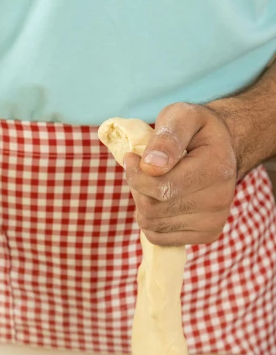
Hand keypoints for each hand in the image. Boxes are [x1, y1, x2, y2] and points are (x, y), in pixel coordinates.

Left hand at [124, 102, 237, 245]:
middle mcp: (219, 199)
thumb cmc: (195, 131)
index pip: (160, 188)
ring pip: (152, 226)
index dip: (135, 175)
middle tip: (143, 172)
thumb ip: (167, 137)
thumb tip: (151, 165)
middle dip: (138, 190)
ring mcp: (214, 221)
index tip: (132, 158)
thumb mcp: (181, 117)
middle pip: (152, 210)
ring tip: (154, 185)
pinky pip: (159, 238)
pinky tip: (162, 203)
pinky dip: (151, 222)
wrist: (222, 150)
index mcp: (216, 168)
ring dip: (143, 205)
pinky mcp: (207, 235)